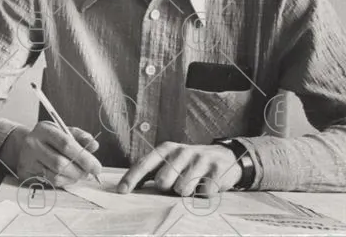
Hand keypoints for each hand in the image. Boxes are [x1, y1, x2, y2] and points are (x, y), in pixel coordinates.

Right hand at [4, 122, 101, 186]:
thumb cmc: (48, 138)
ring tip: (79, 174)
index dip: (84, 158)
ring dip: (72, 178)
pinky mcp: (26, 173)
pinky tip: (68, 177)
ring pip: (55, 175)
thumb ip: (80, 137)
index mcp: (44, 129)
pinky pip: (50, 182)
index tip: (97, 167)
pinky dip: (64, 182)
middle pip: (60, 163)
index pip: (66, 144)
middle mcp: (33, 143)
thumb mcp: (63, 131)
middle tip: (90, 174)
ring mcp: (27, 159)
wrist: (24, 144)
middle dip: (80, 171)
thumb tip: (94, 145)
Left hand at [117, 142, 240, 195]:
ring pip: (183, 189)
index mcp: (166, 149)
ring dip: (187, 192)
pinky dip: (203, 194)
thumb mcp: (170, 162)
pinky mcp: (217, 169)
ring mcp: (200, 159)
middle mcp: (181, 152)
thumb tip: (126, 187)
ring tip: (194, 184)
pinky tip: (207, 185)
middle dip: (167, 188)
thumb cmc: (189, 164)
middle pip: (163, 181)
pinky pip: (204, 192)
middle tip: (177, 184)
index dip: (131, 179)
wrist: (224, 157)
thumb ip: (151, 172)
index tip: (121, 191)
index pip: (144, 164)